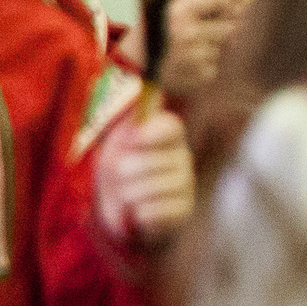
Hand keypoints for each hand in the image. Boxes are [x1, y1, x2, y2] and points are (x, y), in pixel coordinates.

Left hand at [94, 106, 194, 250]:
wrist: (123, 206)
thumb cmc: (121, 167)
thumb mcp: (120, 141)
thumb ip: (132, 120)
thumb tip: (149, 92)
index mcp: (169, 136)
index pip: (170, 127)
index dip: (151, 133)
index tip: (132, 140)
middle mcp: (183, 156)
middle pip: (149, 162)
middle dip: (124, 174)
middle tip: (121, 176)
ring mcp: (185, 184)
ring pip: (148, 189)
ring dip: (128, 195)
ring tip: (128, 194)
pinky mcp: (183, 209)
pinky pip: (152, 211)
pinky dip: (137, 213)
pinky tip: (139, 210)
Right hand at [157, 0, 254, 101]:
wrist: (134, 68)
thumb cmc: (152, 33)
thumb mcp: (165, 9)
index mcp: (181, 12)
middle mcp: (189, 34)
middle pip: (231, 26)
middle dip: (224, 26)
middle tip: (210, 27)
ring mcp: (194, 57)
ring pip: (223, 47)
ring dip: (213, 46)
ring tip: (191, 48)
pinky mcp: (198, 77)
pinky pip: (215, 67)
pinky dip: (206, 65)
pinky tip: (189, 63)